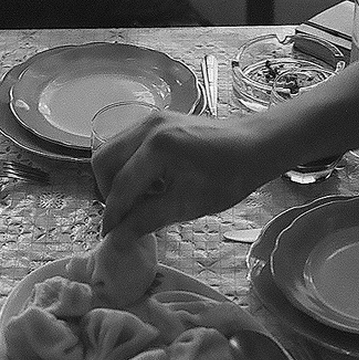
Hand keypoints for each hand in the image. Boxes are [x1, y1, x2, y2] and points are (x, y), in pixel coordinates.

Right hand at [92, 111, 270, 236]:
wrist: (255, 146)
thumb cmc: (230, 177)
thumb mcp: (188, 205)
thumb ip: (148, 220)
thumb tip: (117, 239)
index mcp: (157, 147)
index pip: (120, 187)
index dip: (113, 216)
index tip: (111, 237)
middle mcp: (147, 127)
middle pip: (104, 162)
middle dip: (108, 193)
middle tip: (127, 215)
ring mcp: (150, 120)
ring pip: (112, 151)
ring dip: (117, 179)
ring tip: (143, 199)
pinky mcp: (156, 121)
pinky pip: (127, 145)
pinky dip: (129, 166)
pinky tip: (152, 183)